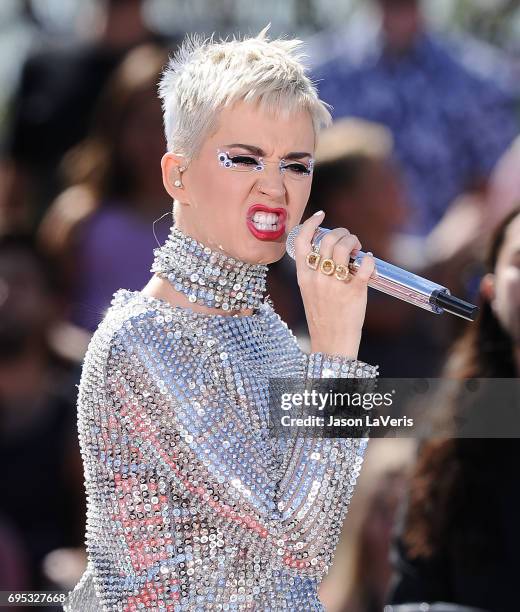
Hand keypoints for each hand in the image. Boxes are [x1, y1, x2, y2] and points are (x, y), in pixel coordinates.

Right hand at [293, 211, 374, 358]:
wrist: (331, 343)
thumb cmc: (323, 318)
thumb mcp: (310, 293)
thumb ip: (316, 273)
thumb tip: (335, 252)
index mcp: (304, 277)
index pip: (302, 242)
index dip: (311, 224)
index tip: (321, 215)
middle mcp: (318, 278)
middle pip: (329, 239)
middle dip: (343, 233)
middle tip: (351, 241)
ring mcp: (335, 284)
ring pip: (345, 247)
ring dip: (355, 241)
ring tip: (359, 250)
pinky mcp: (354, 291)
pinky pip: (364, 265)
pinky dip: (369, 259)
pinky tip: (369, 261)